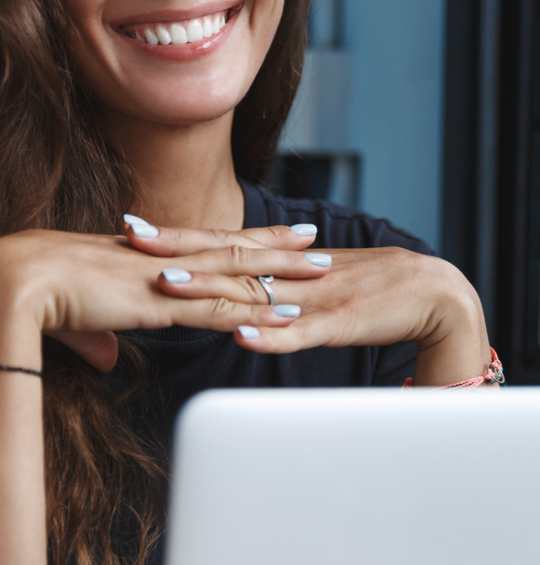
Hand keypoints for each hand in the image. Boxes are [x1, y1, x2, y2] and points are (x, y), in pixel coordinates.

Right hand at [0, 223, 320, 372]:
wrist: (22, 279)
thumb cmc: (44, 292)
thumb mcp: (80, 317)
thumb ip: (100, 334)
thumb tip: (104, 356)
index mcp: (153, 256)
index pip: (209, 241)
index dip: (244, 237)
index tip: (273, 232)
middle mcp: (169, 260)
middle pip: (236, 248)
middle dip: (279, 246)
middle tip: (316, 239)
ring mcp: (172, 278)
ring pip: (241, 272)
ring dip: (284, 274)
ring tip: (323, 270)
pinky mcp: (166, 303)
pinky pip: (223, 307)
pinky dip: (259, 311)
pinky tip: (289, 314)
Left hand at [157, 246, 492, 386]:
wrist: (433, 291)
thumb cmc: (370, 287)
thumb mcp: (316, 279)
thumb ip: (279, 280)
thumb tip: (239, 284)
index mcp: (285, 261)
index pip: (222, 243)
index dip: (178, 236)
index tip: (133, 229)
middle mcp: (292, 270)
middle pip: (227, 257)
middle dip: (178, 249)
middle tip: (131, 238)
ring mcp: (314, 295)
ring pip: (255, 291)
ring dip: (211, 288)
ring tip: (168, 284)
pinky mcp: (340, 323)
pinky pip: (300, 332)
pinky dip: (271, 334)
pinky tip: (242, 335)